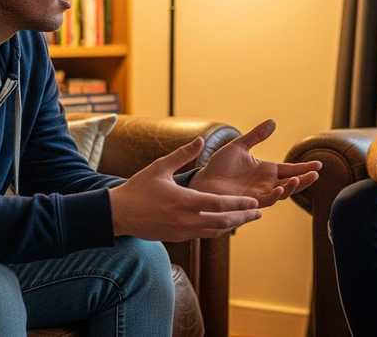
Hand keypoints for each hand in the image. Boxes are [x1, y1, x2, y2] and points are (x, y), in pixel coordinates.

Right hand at [109, 137, 262, 240]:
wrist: (118, 214)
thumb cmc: (138, 188)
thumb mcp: (159, 167)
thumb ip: (183, 155)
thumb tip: (201, 139)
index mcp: (184, 201)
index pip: (219, 204)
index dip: (239, 204)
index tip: (254, 202)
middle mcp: (186, 219)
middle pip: (222, 222)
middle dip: (242, 217)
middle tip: (258, 213)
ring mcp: (182, 231)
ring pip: (214, 231)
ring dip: (232, 225)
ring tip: (246, 218)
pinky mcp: (177, 237)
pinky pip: (203, 235)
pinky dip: (217, 229)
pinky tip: (223, 223)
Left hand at [190, 120, 321, 207]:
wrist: (202, 181)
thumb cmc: (218, 166)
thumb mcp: (239, 146)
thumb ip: (256, 136)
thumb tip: (273, 122)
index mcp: (266, 170)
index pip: (290, 169)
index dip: (304, 167)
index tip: (319, 164)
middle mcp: (266, 184)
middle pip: (292, 183)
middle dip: (305, 179)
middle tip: (316, 173)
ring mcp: (259, 193)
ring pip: (282, 193)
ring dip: (292, 187)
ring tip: (299, 179)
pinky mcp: (250, 201)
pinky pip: (267, 200)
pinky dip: (275, 195)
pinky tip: (281, 188)